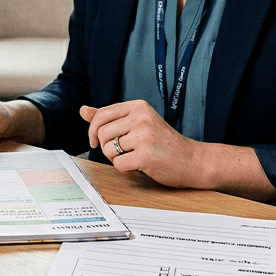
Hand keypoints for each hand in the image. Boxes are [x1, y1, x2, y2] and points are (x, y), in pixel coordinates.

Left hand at [83, 100, 204, 188]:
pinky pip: (118, 164)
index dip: (92, 130)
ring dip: (116, 158)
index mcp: (138, 107)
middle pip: (102, 133)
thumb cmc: (164, 143)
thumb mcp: (138, 123)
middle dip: (105, 147)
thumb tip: (82, 110)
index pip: (101, 115)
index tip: (95, 140)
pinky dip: (125, 168)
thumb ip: (110, 117)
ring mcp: (144, 136)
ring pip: (108, 149)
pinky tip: (140, 165)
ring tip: (133, 157)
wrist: (193, 160)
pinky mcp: (146, 156)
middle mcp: (141, 118)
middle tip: (121, 152)